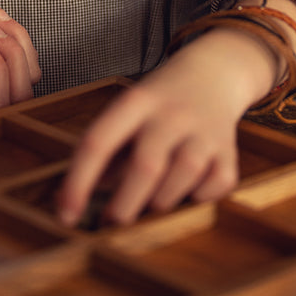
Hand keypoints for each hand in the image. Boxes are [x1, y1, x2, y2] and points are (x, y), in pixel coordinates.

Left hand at [55, 28, 282, 226]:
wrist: (215, 73)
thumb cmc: (160, 103)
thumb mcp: (129, 112)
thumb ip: (109, 152)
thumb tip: (79, 203)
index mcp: (136, 102)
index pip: (99, 141)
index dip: (78, 182)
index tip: (66, 215)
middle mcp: (172, 113)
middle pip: (146, 166)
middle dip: (124, 205)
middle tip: (112, 223)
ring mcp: (205, 130)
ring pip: (183, 177)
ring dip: (161, 202)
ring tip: (151, 203)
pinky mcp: (229, 150)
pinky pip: (215, 186)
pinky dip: (199, 198)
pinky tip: (187, 191)